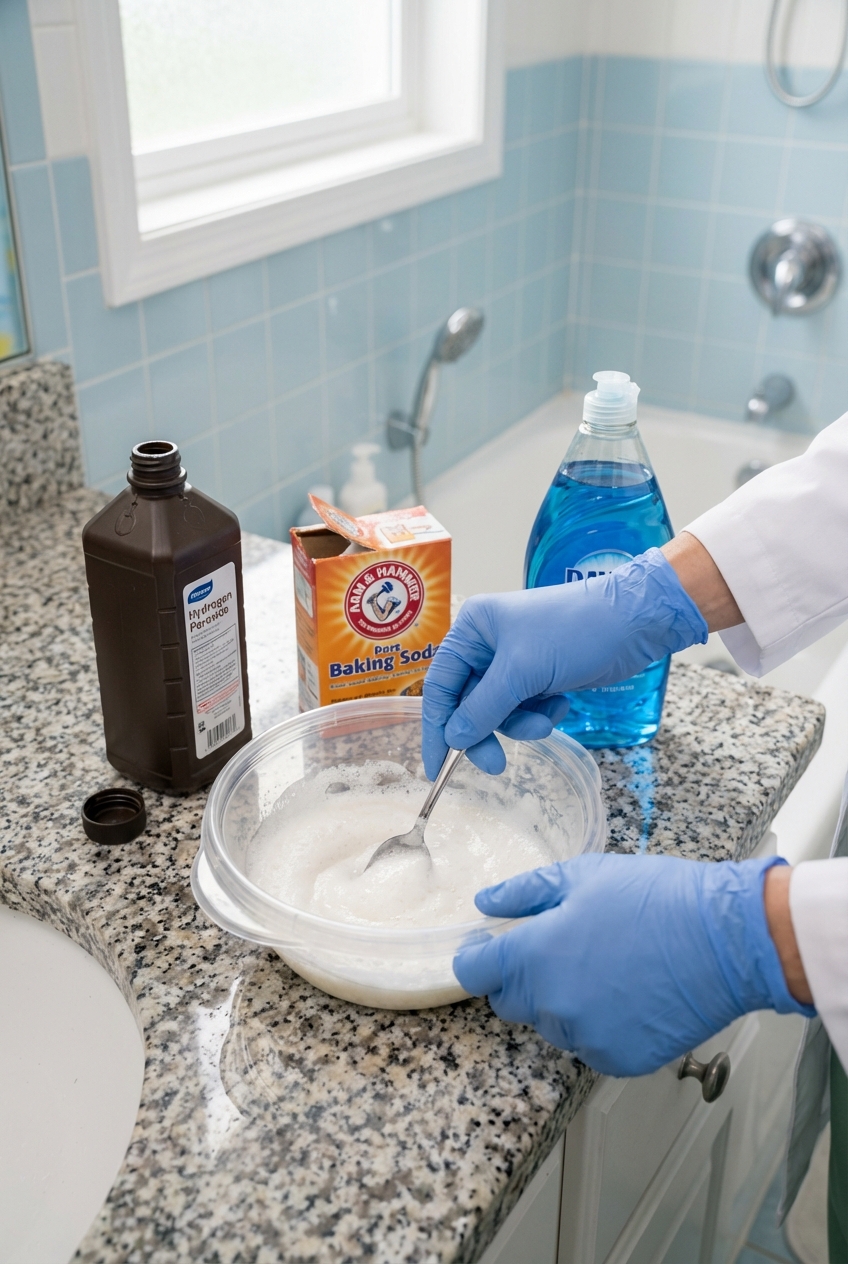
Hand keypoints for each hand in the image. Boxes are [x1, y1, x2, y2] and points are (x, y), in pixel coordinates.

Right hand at [422, 549, 707, 777]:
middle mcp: (487, 645)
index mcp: (472, 629)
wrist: (634, 622)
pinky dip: (541, 714)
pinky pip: (525, 709)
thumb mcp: (522, 671)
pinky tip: (562, 703)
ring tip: (547, 719)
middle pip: (468, 704)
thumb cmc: (574, 631)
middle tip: (497, 765)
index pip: (440, 685)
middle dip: (486, 731)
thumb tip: (454, 739)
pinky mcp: (540, 676)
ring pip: (499, 712)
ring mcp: (515, 661)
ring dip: (521, 724)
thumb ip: (483, 708)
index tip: (437, 768)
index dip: (436, 728)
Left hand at [454, 853, 813, 1076]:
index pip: (475, 973)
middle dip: (521, 978)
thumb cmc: (657, 899)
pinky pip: (589, 1044)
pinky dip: (598, 1024)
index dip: (477, 958)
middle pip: (509, 1002)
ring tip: (603, 966)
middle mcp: (551, 1004)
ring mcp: (584, 1038)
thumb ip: (526, 893)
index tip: (488, 947)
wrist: (724, 941)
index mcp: (534, 956)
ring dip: (562, 1001)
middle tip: (558, 948)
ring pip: (551, 1023)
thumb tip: (486, 903)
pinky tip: (627, 993)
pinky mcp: (618, 1060)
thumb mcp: (584, 875)